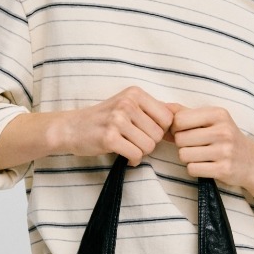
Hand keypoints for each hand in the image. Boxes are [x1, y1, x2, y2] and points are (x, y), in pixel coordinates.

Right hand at [59, 86, 173, 165]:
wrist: (71, 128)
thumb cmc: (104, 118)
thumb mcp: (128, 105)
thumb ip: (153, 110)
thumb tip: (182, 118)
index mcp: (135, 93)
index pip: (167, 117)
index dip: (160, 130)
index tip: (145, 131)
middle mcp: (127, 103)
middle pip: (159, 134)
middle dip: (149, 142)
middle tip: (133, 140)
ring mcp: (117, 120)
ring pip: (149, 146)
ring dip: (140, 152)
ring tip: (127, 146)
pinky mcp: (109, 138)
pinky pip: (136, 155)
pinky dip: (132, 160)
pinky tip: (124, 155)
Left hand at [167, 102, 253, 233]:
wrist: (251, 161)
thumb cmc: (225, 138)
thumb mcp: (210, 120)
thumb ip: (185, 113)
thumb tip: (160, 107)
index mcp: (218, 114)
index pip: (179, 119)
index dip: (177, 128)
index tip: (187, 132)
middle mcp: (223, 130)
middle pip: (180, 139)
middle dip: (183, 145)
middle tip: (196, 146)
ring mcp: (224, 151)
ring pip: (184, 155)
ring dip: (188, 158)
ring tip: (201, 155)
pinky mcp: (223, 169)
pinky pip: (192, 169)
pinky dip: (195, 169)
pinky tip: (206, 165)